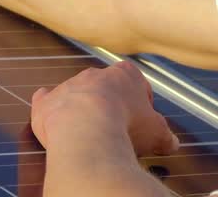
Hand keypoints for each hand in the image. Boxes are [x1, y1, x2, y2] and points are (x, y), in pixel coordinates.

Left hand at [30, 60, 178, 157]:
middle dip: (110, 106)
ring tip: (91, 135)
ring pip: (76, 95)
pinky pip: (46, 101)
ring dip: (82, 111)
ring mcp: (68, 86)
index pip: (136, 82)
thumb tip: (172, 143)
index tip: (142, 120)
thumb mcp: (156, 132)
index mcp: (124, 74)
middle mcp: (94, 75)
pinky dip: (49, 109)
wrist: (87, 131)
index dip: (141, 103)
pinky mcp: (46, 102)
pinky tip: (54, 121)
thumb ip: (164, 134)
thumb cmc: (125, 127)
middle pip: (105, 88)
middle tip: (117, 129)